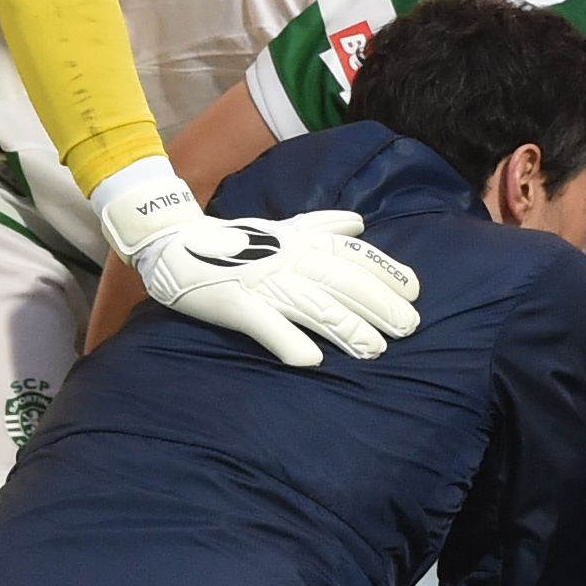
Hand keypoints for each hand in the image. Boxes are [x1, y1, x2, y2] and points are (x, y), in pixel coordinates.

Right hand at [92, 154, 418, 366]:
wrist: (170, 240)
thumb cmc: (230, 239)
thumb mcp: (280, 227)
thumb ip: (320, 226)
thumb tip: (360, 224)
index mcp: (298, 241)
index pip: (350, 256)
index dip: (384, 272)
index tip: (415, 291)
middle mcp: (286, 259)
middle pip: (340, 281)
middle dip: (377, 304)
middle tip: (409, 327)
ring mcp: (260, 281)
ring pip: (311, 304)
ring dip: (345, 327)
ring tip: (374, 351)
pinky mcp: (233, 303)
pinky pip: (264, 324)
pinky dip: (287, 341)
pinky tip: (312, 361)